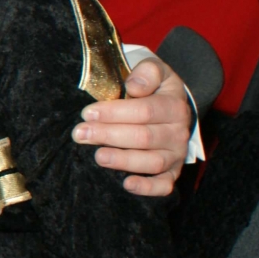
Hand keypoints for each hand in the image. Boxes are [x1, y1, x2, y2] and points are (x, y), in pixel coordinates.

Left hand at [75, 56, 190, 195]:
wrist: (170, 104)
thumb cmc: (154, 87)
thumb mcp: (155, 69)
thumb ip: (148, 72)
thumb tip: (135, 86)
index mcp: (174, 106)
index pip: (144, 111)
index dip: (114, 113)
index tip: (87, 113)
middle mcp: (178, 132)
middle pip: (144, 137)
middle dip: (109, 135)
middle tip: (80, 134)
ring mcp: (176, 154)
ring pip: (153, 161)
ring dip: (123, 160)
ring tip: (98, 156)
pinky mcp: (172, 172)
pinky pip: (165, 184)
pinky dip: (148, 188)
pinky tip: (126, 185)